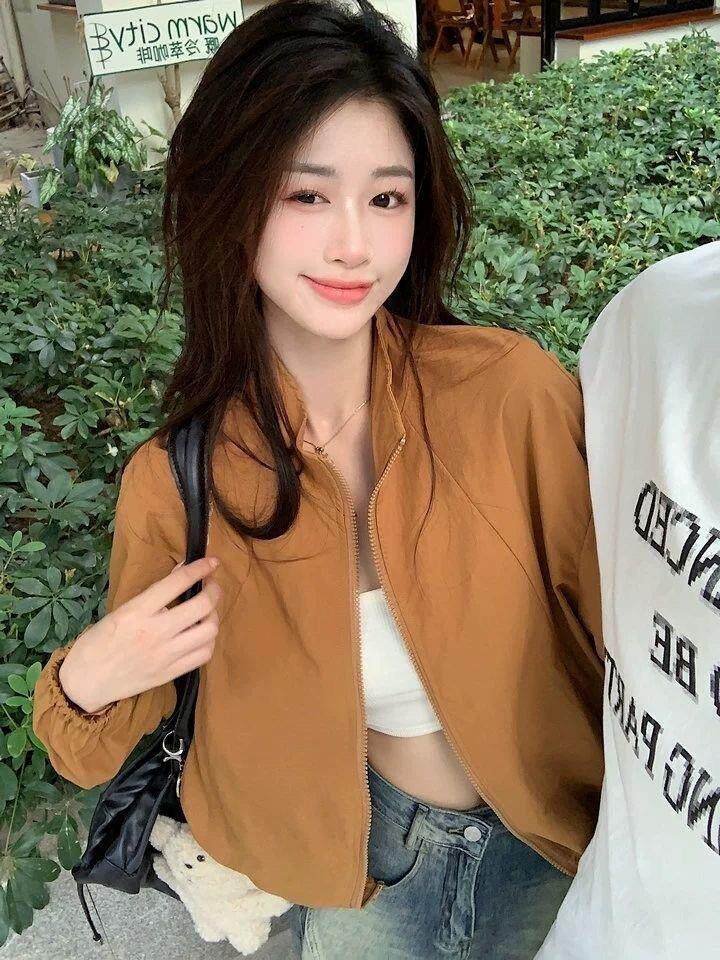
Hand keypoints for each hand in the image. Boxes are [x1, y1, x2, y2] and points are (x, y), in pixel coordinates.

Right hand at [58, 557, 221, 713]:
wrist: (85, 682)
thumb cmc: (97, 642)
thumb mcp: (120, 611)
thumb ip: (152, 596)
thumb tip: (181, 575)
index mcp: (137, 612)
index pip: (177, 583)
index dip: (200, 568)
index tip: (212, 562)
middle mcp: (155, 632)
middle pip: (202, 606)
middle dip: (214, 590)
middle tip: (211, 586)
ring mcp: (165, 655)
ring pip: (209, 631)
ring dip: (214, 616)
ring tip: (207, 612)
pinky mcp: (170, 674)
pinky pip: (204, 655)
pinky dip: (209, 641)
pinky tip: (202, 635)